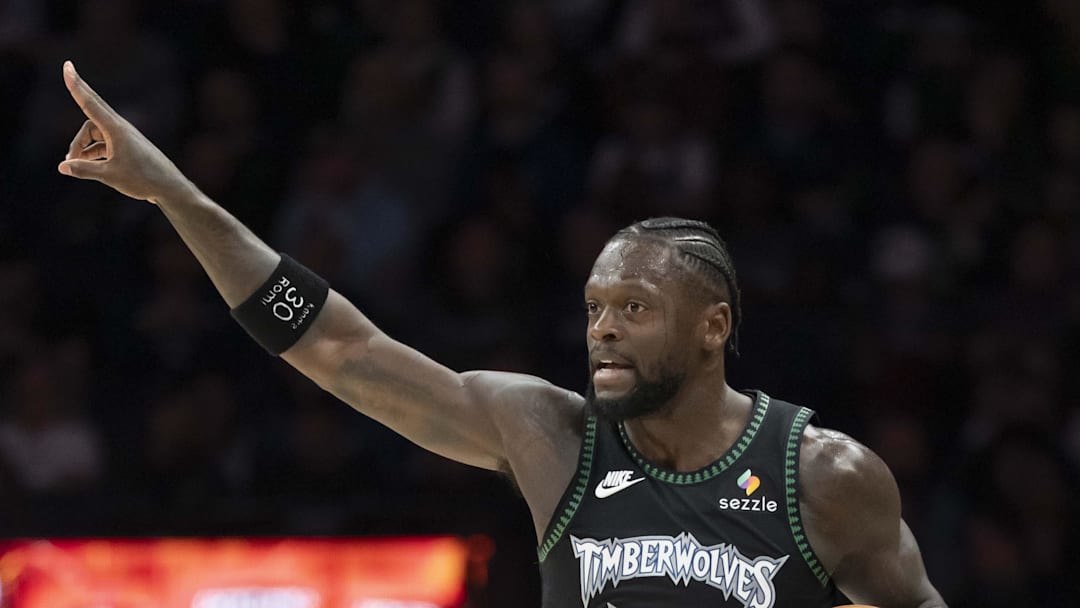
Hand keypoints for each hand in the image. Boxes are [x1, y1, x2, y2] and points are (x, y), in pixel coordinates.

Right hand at [57, 61, 192, 204]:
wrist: (169, 187)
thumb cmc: (142, 179)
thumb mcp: (109, 175)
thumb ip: (84, 169)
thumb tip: (62, 166)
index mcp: (116, 129)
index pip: (90, 103)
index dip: (76, 85)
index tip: (67, 66)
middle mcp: (120, 128)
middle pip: (91, 116)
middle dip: (76, 120)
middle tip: (66, 95)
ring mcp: (125, 137)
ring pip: (96, 134)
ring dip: (83, 147)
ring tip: (73, 164)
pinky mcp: (129, 146)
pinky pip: (105, 144)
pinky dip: (94, 152)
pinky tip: (87, 166)